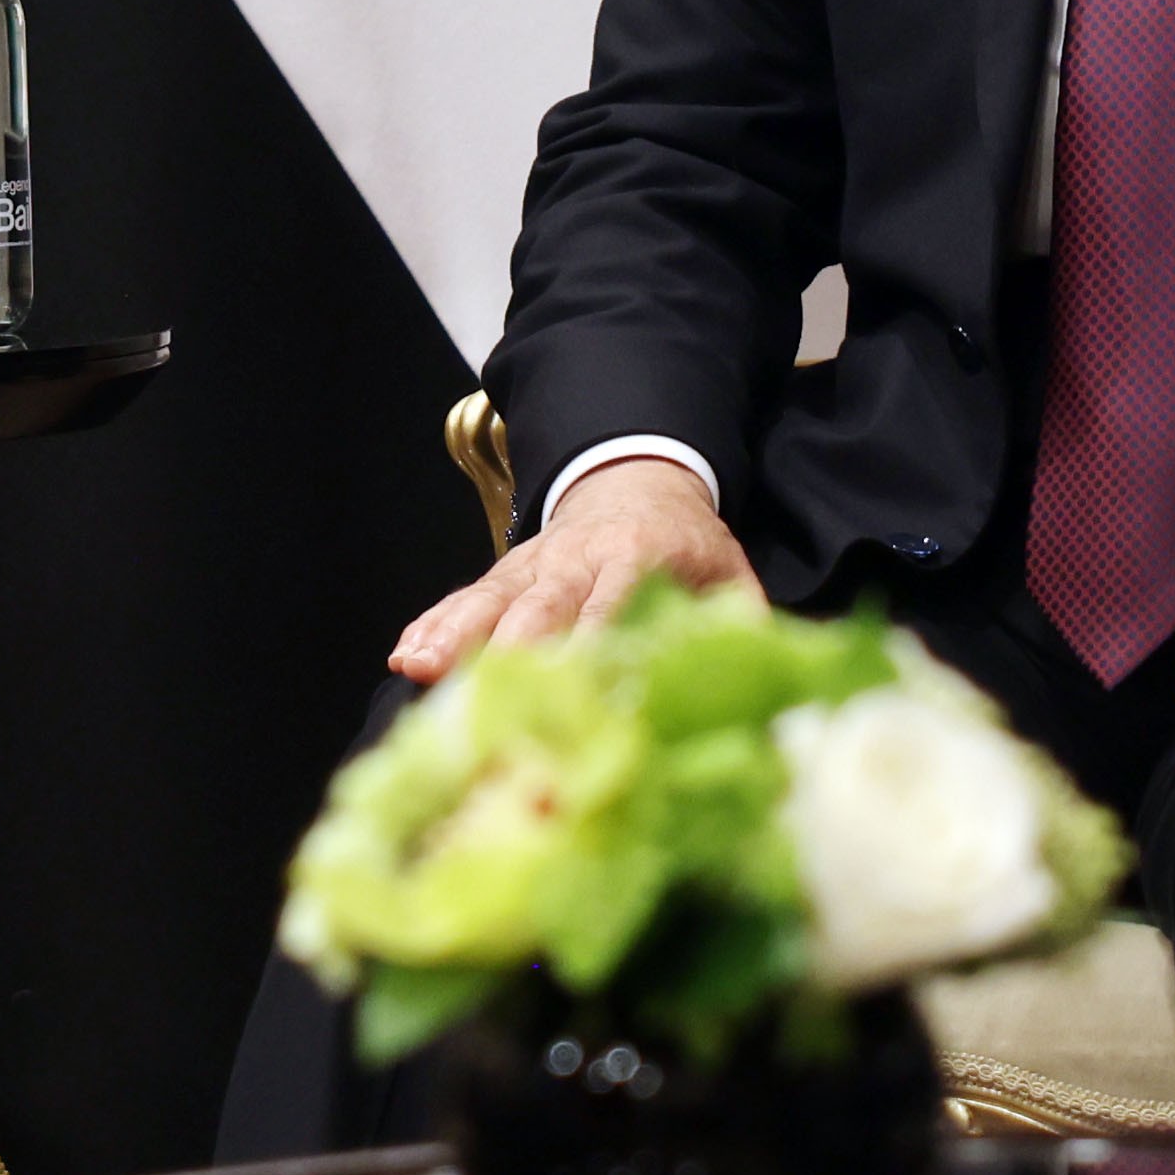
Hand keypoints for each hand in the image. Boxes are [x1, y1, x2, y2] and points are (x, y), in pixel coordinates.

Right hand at [391, 454, 755, 684]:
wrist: (637, 480)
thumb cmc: (687, 547)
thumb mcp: (729, 576)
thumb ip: (744, 625)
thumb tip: (769, 683)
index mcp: (640, 556)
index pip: (614, 603)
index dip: (592, 643)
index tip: (577, 690)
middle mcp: (578, 557)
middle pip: (541, 604)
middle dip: (510, 648)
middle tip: (487, 694)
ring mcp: (533, 564)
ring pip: (491, 598)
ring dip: (454, 634)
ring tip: (420, 668)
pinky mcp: (504, 574)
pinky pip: (464, 598)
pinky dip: (432, 625)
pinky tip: (405, 658)